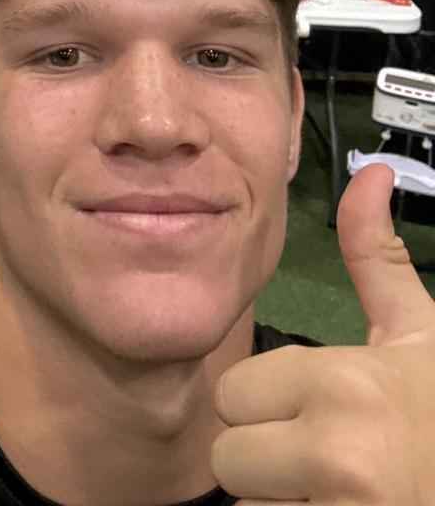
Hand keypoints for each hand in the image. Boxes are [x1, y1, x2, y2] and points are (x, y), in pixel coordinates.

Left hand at [212, 163, 434, 502]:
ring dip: (279, 503)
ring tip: (334, 492)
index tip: (320, 415)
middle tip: (325, 461)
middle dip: (267, 460)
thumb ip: (377, 261)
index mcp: (342, 383)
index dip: (268, 407)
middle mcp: (334, 452)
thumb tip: (371, 172)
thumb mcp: (419, 337)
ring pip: (245, 504)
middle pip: (229, 454)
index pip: (233, 395)